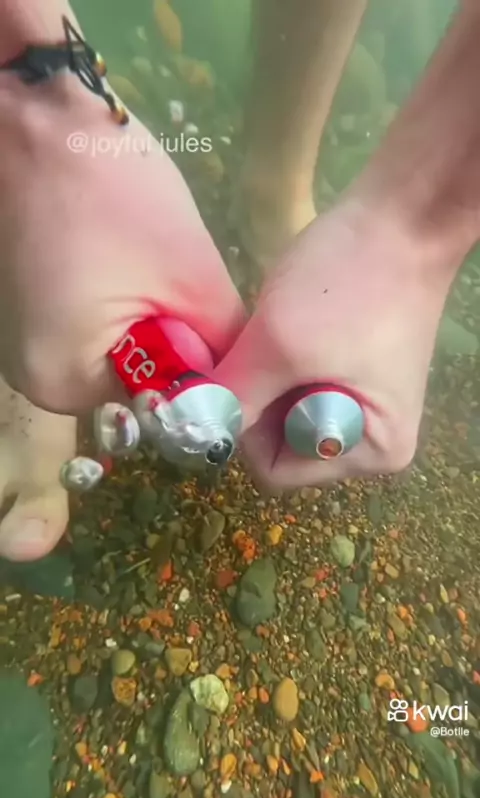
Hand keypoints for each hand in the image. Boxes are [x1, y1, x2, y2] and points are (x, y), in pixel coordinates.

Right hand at [0, 70, 244, 413]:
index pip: (161, 411)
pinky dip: (129, 318)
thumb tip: (244, 397)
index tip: (215, 330)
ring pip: (126, 363)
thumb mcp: (194, 285)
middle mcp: (41, 384)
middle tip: (184, 292)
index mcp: (65, 385)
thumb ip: (224, 356)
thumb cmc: (119, 197)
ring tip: (155, 276)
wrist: (51, 124)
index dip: (200, 377)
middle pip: (140, 390)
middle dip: (176, 352)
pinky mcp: (40, 321)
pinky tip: (131, 275)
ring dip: (156, 333)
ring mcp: (34, 350)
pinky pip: (102, 339)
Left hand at [214, 199, 456, 489]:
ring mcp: (364, 407)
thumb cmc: (351, 283)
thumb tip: (189, 425)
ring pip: (284, 411)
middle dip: (257, 398)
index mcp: (371, 452)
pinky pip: (299, 385)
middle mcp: (371, 442)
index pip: (276, 469)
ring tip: (273, 331)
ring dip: (266, 376)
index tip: (241, 376)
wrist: (403, 213)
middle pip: (281, 443)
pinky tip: (284, 325)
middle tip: (255, 347)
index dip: (245, 428)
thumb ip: (232, 395)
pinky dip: (281, 361)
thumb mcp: (281, 344)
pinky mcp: (355, 374)